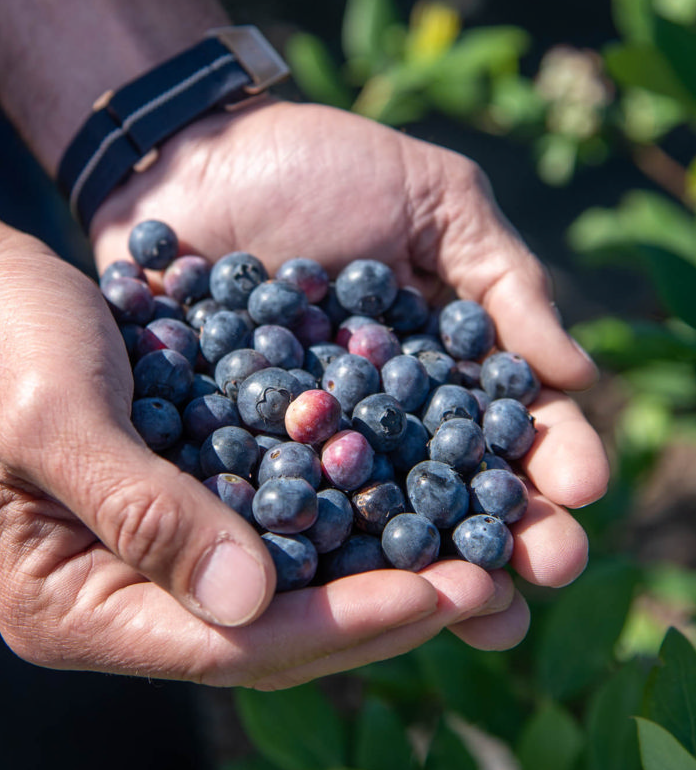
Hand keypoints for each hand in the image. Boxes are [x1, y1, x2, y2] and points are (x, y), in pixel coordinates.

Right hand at [0, 219, 520, 688]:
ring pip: (284, 590)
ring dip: (377, 571)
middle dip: (379, 609)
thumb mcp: (56, 417)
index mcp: (72, 606)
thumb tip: (251, 606)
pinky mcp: (180, 508)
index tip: (439, 596)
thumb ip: (144, 513)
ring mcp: (152, 559)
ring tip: (477, 557)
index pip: (226, 645)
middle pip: (269, 633)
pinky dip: (342, 520)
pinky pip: (275, 530)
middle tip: (489, 585)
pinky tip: (416, 498)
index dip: (338, 623)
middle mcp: (117, 602)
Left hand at [89, 99, 608, 667]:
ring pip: (375, 524)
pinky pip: (275, 509)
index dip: (552, 455)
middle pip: (456, 493)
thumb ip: (502, 277)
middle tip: (545, 571)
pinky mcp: (233, 455)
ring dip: (427, 572)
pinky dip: (308, 552)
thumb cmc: (319, 164)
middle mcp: (383, 419)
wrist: (190, 155)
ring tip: (477, 614)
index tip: (580, 488)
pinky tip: (339, 591)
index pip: (511, 422)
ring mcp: (309, 444)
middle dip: (509, 535)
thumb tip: (577, 375)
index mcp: (442, 362)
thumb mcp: (431, 197)